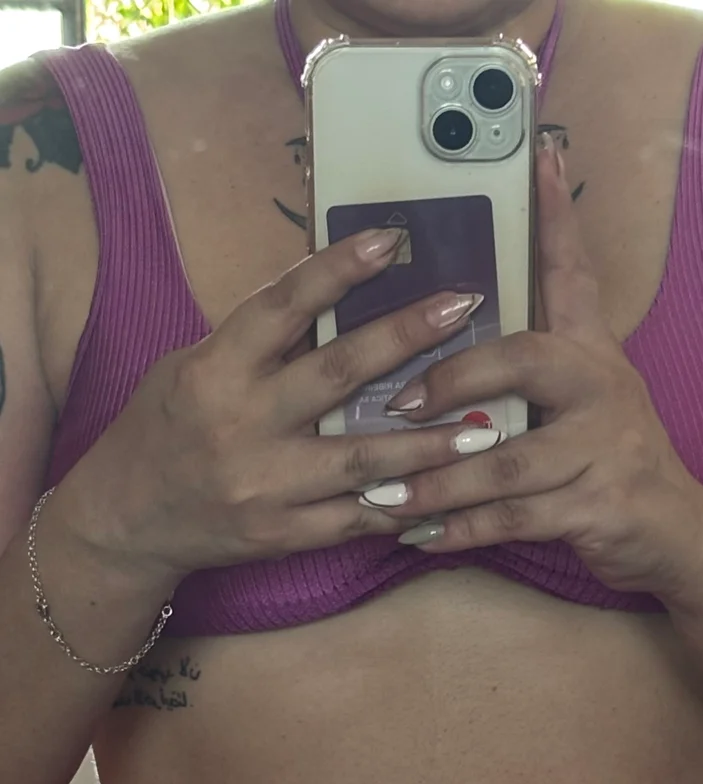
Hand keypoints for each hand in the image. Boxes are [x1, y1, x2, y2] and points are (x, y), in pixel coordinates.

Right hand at [70, 228, 489, 583]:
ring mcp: (264, 486)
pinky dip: (402, 507)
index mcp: (214, 370)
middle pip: (336, 374)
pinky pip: (354, 520)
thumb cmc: (165, 429)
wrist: (126, 520)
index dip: (338, 269)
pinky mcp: (280, 535)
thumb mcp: (193, 367)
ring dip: (429, 445)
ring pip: (361, 459)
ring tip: (487, 431)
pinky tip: (448, 493)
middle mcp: (241, 425)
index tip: (392, 239)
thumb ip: (259, 342)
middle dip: (406, 338)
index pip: (282, 306)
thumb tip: (333, 295)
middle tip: (464, 308)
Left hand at [371, 137, 702, 604]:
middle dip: (455, 379)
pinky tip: (419, 536)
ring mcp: (605, 450)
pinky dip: (462, 531)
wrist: (676, 534)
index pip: (573, 274)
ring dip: (438, 481)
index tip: (542, 153)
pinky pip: (515, 519)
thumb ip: (533, 372)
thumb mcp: (585, 403)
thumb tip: (450, 344)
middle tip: (398, 402)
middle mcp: (603, 391)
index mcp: (592, 356)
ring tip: (383, 494)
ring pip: (506, 460)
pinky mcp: (599, 507)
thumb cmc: (610, 464)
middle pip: (525, 361)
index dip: (557, 218)